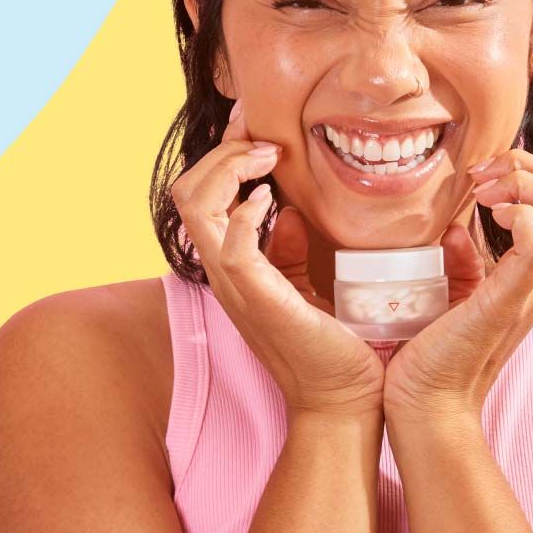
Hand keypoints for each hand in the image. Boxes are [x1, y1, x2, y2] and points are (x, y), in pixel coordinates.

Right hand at [172, 99, 385, 419]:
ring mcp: (236, 286)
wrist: (345, 402)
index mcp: (234, 267)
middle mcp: (225, 273)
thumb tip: (288, 213)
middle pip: (187, 192)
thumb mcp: (308, 286)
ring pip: (196, 206)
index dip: (222, 154)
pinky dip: (245, 212)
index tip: (258, 130)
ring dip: (229, 168)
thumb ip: (290, 252)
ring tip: (268, 160)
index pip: (200, 196)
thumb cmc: (334, 347)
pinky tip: (270, 201)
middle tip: (265, 139)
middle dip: (222, 150)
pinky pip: (230, 244)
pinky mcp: (259, 299)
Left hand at [382, 148, 532, 425]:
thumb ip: (462, 262)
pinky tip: (490, 213)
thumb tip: (457, 229)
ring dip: (525, 182)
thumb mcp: (452, 295)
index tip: (479, 177)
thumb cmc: (432, 356)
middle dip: (529, 166)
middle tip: (482, 176)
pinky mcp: (507, 300)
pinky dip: (521, 213)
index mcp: (525, 273)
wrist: (425, 406)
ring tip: (486, 191)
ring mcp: (527, 288)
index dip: (527, 173)